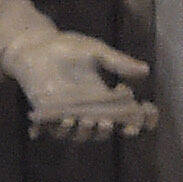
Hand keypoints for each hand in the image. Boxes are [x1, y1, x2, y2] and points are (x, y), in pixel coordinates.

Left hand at [16, 29, 156, 142]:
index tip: (145, 119)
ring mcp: (67, 115)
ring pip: (80, 135)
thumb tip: (146, 70)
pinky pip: (54, 131)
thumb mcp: (96, 52)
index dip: (138, 122)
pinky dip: (59, 129)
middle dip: (106, 130)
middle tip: (107, 121)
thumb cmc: (68, 48)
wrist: (35, 46)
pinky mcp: (47, 116)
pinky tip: (64, 120)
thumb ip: (118, 62)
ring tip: (84, 120)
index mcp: (104, 98)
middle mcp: (88, 111)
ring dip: (84, 132)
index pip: (126, 117)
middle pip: (103, 132)